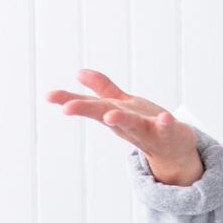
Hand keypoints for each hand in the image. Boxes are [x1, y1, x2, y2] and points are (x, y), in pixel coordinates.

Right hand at [46, 70, 202, 184]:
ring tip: (110, 116)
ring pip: (133, 124)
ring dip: (122, 119)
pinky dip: (166, 123)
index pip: (90, 105)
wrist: (174, 151)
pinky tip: (166, 118)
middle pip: (105, 113)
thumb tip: (79, 72)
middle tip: (67, 108)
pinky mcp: (169, 133)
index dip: (70, 100)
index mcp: (114, 114)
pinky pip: (167, 128)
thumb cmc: (145, 126)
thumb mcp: (121, 104)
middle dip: (87, 109)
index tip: (48, 96)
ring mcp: (148, 130)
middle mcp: (127, 123)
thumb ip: (102, 88)